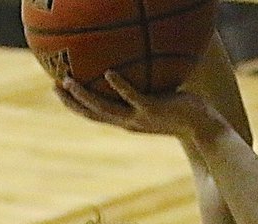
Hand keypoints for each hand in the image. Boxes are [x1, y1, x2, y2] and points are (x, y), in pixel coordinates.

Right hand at [56, 72, 215, 140]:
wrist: (205, 127)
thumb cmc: (184, 110)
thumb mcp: (160, 97)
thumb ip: (146, 84)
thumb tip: (137, 62)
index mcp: (128, 120)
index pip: (96, 114)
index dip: (76, 105)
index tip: (58, 91)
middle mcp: (130, 122)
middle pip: (94, 114)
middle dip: (72, 103)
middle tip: (53, 86)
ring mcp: (140, 117)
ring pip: (106, 109)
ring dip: (86, 96)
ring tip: (69, 80)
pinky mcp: (153, 110)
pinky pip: (133, 96)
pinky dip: (120, 86)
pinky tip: (108, 72)